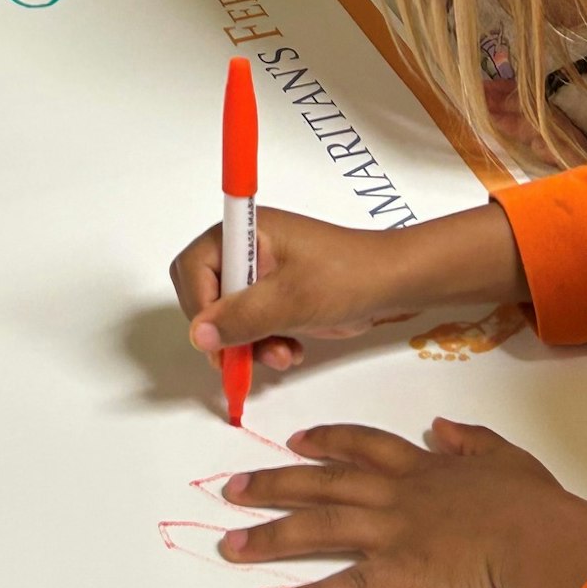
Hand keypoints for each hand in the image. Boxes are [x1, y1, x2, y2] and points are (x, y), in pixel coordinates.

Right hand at [171, 207, 424, 373]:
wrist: (392, 283)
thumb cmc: (346, 277)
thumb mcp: (291, 300)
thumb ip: (241, 318)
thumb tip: (198, 336)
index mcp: (243, 231)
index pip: (193, 267)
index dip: (201, 307)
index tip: (220, 341)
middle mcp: (246, 248)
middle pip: (206, 293)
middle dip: (225, 330)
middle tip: (245, 356)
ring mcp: (262, 272)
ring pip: (229, 315)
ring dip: (249, 342)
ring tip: (283, 354)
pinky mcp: (277, 294)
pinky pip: (252, 323)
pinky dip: (265, 342)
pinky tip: (292, 348)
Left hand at [212, 420, 586, 584]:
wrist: (542, 541)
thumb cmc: (535, 509)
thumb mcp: (507, 459)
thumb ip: (472, 441)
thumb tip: (446, 426)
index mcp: (421, 469)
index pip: (362, 446)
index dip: (326, 442)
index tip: (297, 441)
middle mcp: (395, 497)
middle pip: (323, 485)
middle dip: (275, 485)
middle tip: (235, 489)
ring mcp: (390, 537)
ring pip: (317, 530)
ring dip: (271, 536)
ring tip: (234, 544)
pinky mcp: (394, 577)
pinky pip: (340, 587)